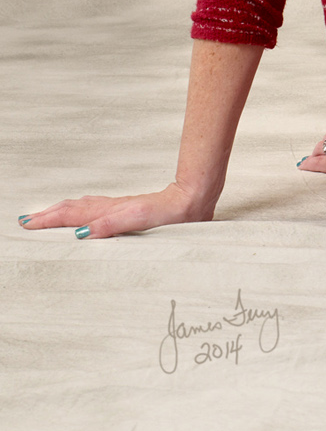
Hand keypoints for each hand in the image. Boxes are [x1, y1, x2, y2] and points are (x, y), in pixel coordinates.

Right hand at [18, 181, 214, 239]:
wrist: (194, 198)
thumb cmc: (173, 211)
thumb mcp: (140, 219)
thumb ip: (112, 224)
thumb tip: (81, 233)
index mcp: (111, 211)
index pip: (73, 215)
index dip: (49, 220)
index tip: (27, 224)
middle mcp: (113, 207)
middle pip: (73, 209)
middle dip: (48, 215)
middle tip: (26, 221)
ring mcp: (120, 207)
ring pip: (84, 207)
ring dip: (61, 211)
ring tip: (44, 215)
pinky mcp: (129, 208)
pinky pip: (96, 208)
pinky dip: (80, 210)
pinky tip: (82, 214)